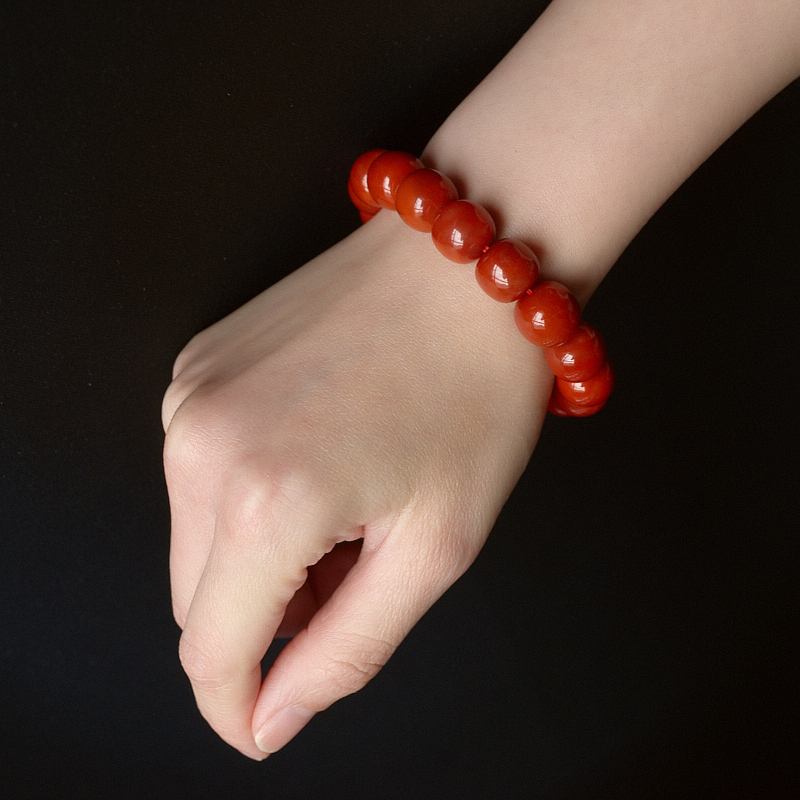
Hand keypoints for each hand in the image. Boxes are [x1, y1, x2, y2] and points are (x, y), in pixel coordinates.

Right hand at [162, 212, 551, 758]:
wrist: (464, 261)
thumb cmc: (472, 390)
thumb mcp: (434, 546)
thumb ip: (345, 647)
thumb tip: (276, 712)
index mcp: (262, 499)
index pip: (209, 651)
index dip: (238, 705)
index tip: (269, 720)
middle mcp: (200, 443)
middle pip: (198, 596)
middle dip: (268, 616)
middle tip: (358, 569)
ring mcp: (190, 395)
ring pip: (199, 533)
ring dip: (261, 551)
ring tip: (352, 501)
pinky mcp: (198, 366)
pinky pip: (203, 466)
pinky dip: (250, 490)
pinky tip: (321, 453)